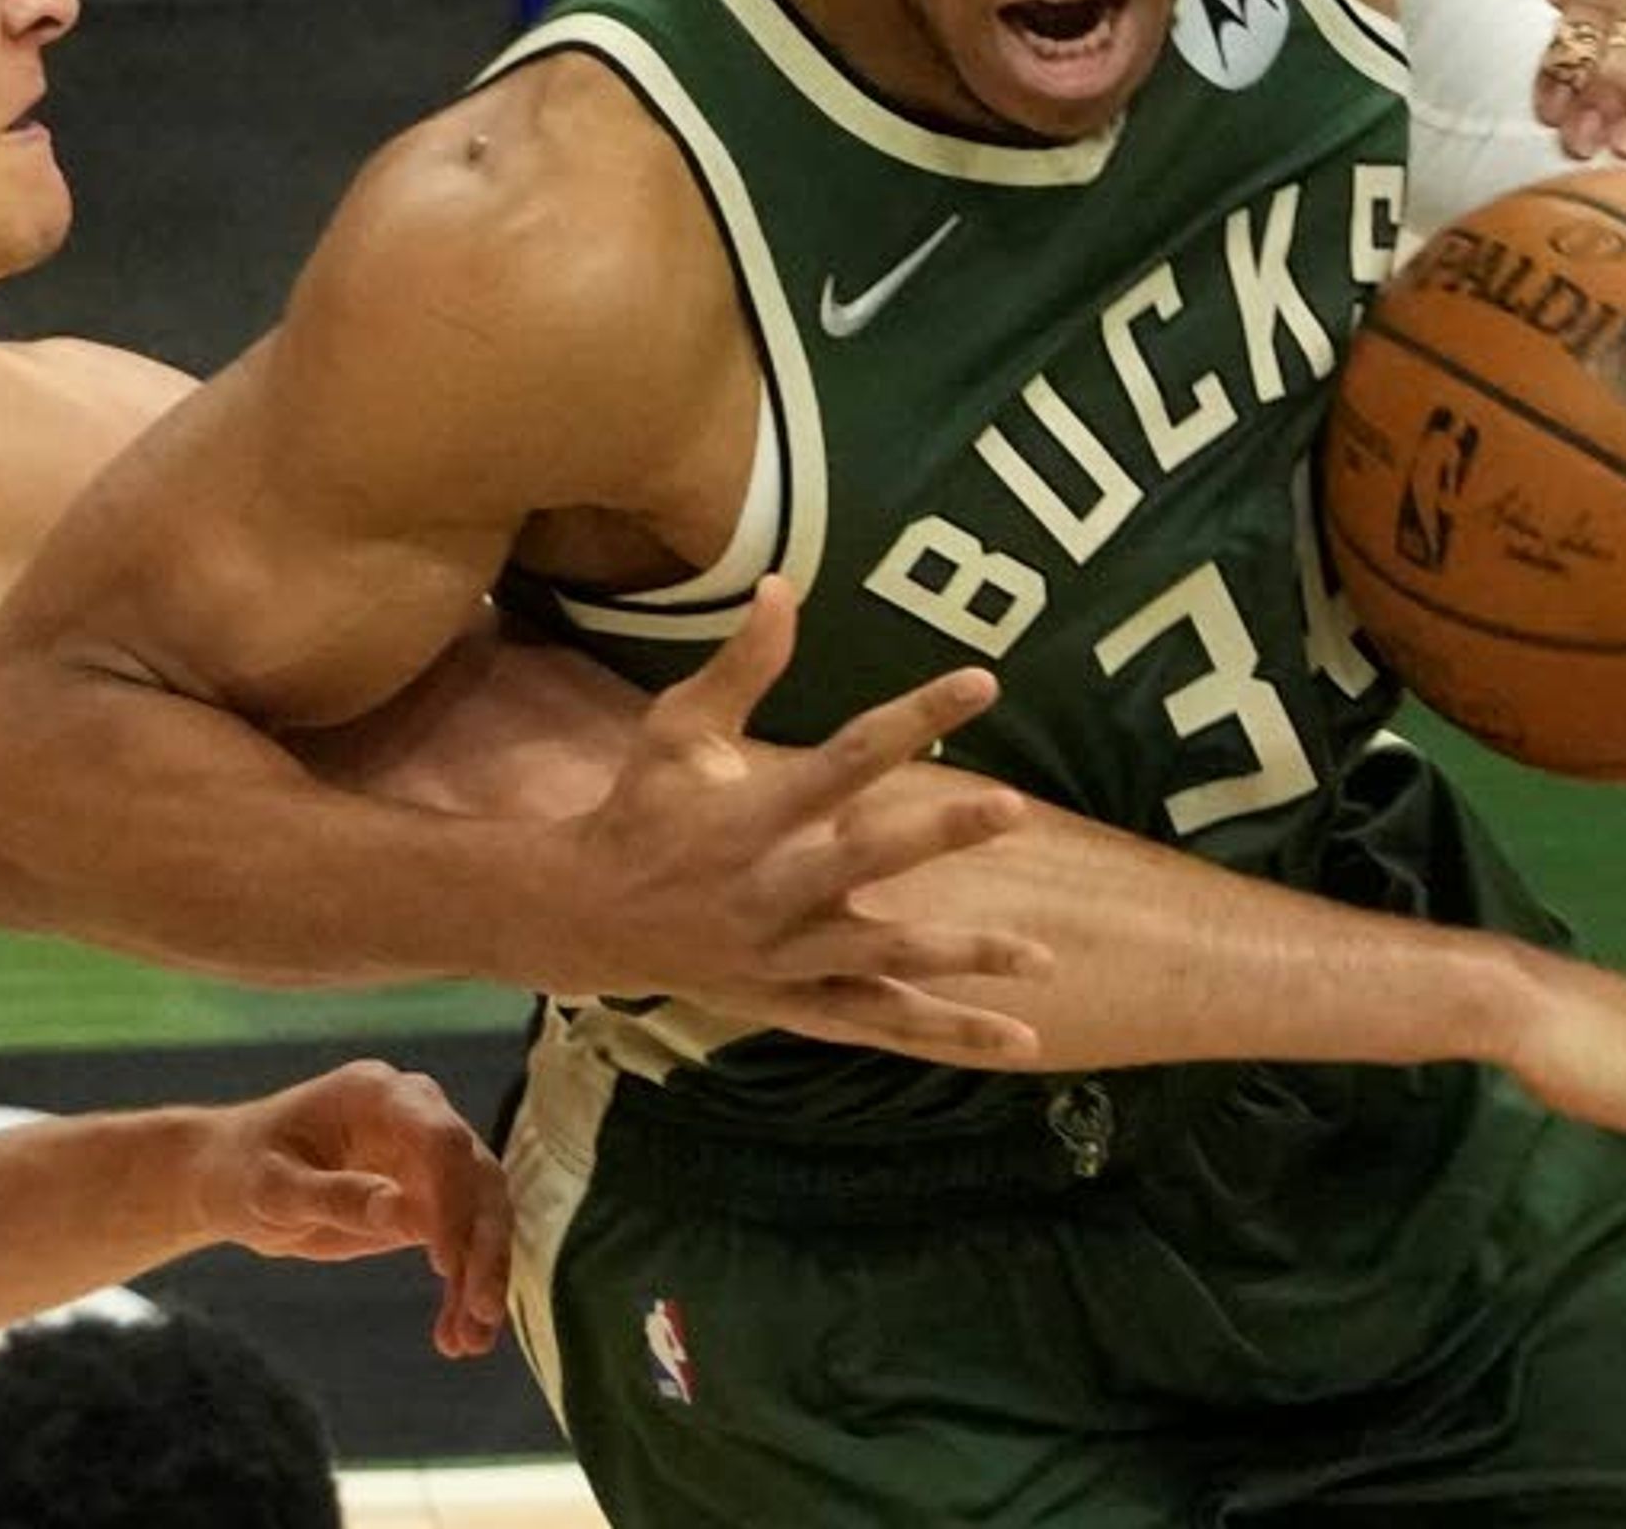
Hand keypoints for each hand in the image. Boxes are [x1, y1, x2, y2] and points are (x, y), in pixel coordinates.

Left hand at [196, 1060, 511, 1357]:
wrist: (229, 1180)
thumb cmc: (241, 1170)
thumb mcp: (271, 1187)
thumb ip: (333, 1195)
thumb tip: (398, 1209)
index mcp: (378, 1094)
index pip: (440, 1140)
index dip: (453, 1198)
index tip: (446, 1263)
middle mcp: (416, 1117)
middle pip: (476, 1178)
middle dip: (483, 1248)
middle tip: (482, 1312)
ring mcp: (425, 1159)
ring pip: (480, 1216)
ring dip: (481, 1277)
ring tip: (471, 1341)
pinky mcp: (425, 1200)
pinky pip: (459, 1244)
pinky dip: (462, 1288)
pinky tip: (455, 1336)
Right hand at [548, 576, 1052, 1062]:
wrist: (585, 919)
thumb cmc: (641, 809)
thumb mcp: (676, 729)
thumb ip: (740, 664)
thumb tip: (782, 584)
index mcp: (749, 817)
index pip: (845, 759)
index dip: (912, 718)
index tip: (981, 682)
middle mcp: (771, 889)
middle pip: (865, 859)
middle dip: (937, 835)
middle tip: (1011, 807)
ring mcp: (786, 955)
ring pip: (883, 962)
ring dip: (961, 959)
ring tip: (1040, 957)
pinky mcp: (794, 1000)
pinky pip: (879, 1022)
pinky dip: (945, 1033)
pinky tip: (1020, 1042)